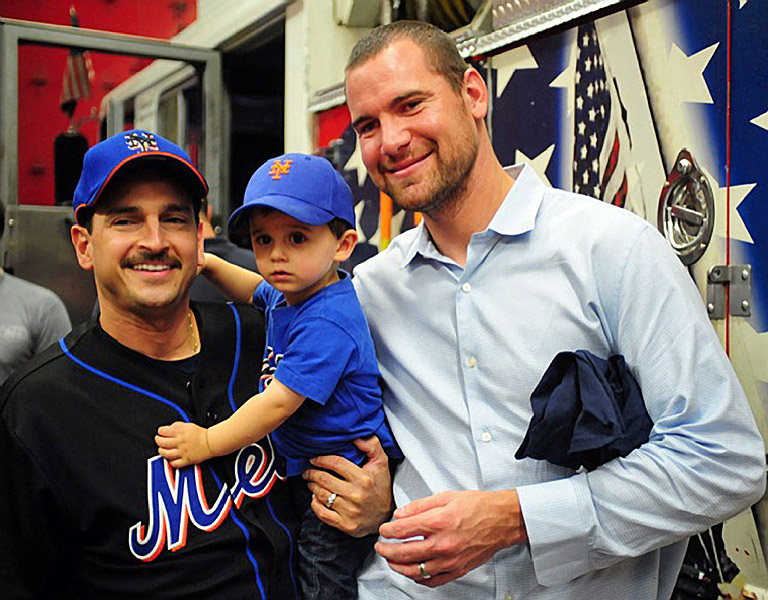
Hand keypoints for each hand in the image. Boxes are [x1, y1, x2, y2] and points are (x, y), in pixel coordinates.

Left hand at [155, 422, 211, 467]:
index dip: (160, 431)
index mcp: (180, 431)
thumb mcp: (187, 425)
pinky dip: (171, 462)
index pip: (163, 431)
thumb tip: (166, 430)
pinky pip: (174, 463)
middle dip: (158, 441)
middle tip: (158, 440)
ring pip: (166, 453)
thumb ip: (176, 427)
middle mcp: (180, 441)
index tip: (161, 432)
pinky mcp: (186, 460)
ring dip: (162, 451)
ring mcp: (182, 451)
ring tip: (162, 450)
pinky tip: (171, 459)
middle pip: (162, 443)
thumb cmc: (200, 434)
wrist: (211, 442)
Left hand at [303, 436, 392, 536]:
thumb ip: (372, 445)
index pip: (336, 464)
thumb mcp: (381, 463)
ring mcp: (350, 512)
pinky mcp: (345, 525)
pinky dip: (315, 504)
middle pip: (325, 480)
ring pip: (322, 495)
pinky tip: (315, 498)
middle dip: (312, 473)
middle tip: (308, 470)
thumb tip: (356, 436)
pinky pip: (322, 513)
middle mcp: (356, 495)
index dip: (322, 459)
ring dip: (312, 486)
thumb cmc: (381, 486)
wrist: (385, 516)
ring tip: (311, 481)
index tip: (314, 459)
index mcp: (364, 479)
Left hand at [375, 489, 525, 586]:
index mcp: (438, 522)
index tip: (383, 530)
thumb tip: (399, 515)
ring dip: (398, 567)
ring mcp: (450, 560)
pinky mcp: (458, 569)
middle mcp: (442, 543)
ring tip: (392, 561)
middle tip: (381, 547)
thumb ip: (419, 506)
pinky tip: (413, 572)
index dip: (387, 531)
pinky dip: (419, 578)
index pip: (402, 530)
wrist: (501, 519)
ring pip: (415, 570)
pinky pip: (433, 580)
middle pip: (404, 553)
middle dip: (387, 551)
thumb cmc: (477, 506)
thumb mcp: (445, 496)